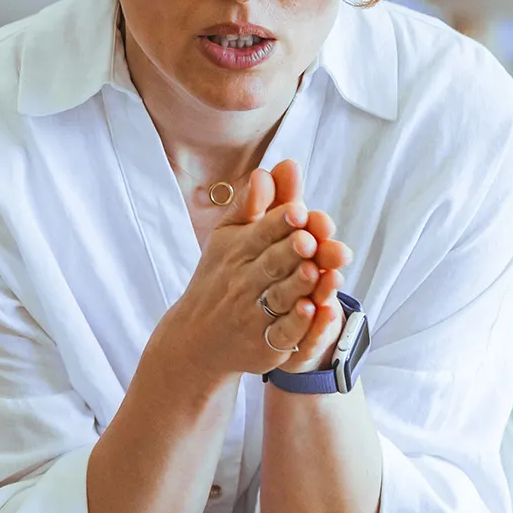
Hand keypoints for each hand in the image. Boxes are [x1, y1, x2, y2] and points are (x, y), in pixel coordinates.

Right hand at [161, 160, 350, 380]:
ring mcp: (253, 314)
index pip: (260, 233)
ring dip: (298, 284)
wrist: (197, 335)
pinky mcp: (266, 344)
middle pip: (271, 264)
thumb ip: (256, 204)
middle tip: (309, 238)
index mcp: (237, 250)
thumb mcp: (230, 237)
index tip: (298, 209)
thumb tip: (274, 168)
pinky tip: (311, 309)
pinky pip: (283, 334)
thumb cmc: (222, 276)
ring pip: (280, 297)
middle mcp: (243, 281)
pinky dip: (298, 323)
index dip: (279, 222)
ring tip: (314, 270)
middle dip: (290, 251)